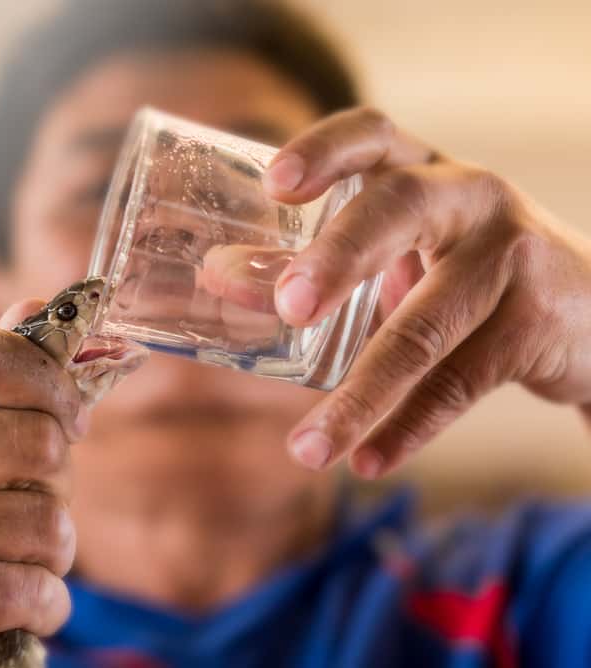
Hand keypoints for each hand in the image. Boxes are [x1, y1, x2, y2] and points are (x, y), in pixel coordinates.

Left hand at [258, 107, 590, 478]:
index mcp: (420, 170)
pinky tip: (368, 460)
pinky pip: (462, 383)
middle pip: (399, 208)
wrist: (587, 312)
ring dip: (362, 394)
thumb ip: (312, 265)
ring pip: (426, 325)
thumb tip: (217, 278)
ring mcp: (510, 256)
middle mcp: (468, 197)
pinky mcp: (537, 322)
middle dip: (339, 256)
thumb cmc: (458, 273)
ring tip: (307, 448)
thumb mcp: (396, 256)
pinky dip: (409, 428)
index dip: (323, 149)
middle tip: (288, 306)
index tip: (275, 182)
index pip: (371, 134)